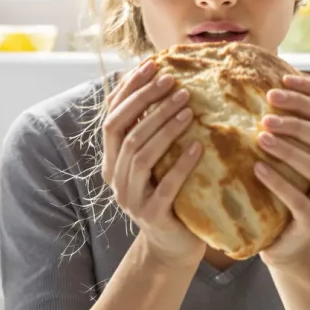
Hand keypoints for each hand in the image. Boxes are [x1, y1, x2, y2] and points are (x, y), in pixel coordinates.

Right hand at [101, 60, 205, 266]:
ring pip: (140, 155)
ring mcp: (130, 198)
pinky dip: (182, 164)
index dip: (128, 90)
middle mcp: (114, 177)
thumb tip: (159, 79)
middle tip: (175, 84)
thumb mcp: (155, 159)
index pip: (112, 116)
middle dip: (148, 103)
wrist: (172, 243)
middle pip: (124, 131)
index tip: (151, 66)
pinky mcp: (152, 215)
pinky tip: (199, 146)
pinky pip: (166, 185)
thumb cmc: (167, 191)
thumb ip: (150, 129)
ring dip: (164, 127)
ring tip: (188, 109)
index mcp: (110, 160)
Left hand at [254, 75, 309, 266]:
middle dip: (299, 117)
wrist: (289, 238)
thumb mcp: (294, 150)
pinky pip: (300, 201)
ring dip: (289, 148)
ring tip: (260, 135)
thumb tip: (272, 72)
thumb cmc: (289, 183)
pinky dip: (278, 182)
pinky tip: (257, 169)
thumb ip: (293, 121)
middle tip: (268, 105)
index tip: (282, 80)